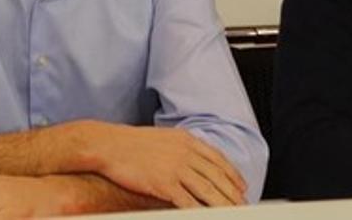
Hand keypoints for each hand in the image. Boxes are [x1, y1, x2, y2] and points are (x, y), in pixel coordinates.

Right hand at [87, 123, 245, 206]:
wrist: (108, 145)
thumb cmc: (130, 144)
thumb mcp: (162, 138)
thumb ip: (182, 147)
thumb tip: (195, 159)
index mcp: (186, 140)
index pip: (218, 159)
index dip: (233, 175)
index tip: (242, 186)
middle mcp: (185, 152)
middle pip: (218, 176)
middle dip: (233, 194)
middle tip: (243, 206)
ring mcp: (175, 168)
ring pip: (208, 191)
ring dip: (224, 205)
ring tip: (232, 214)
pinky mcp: (164, 183)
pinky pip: (189, 202)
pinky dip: (201, 212)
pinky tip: (206, 217)